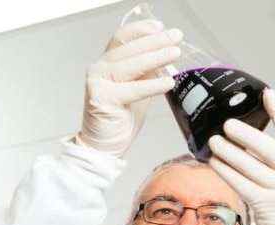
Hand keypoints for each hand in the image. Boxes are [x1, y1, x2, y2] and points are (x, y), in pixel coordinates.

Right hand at [75, 20, 181, 157]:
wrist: (104, 147)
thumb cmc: (120, 120)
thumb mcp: (138, 90)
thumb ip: (147, 74)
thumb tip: (165, 57)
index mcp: (107, 64)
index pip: (123, 38)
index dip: (142, 30)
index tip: (161, 28)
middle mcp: (99, 69)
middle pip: (129, 48)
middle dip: (156, 41)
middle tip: (176, 38)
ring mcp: (98, 83)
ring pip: (130, 65)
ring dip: (156, 57)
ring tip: (174, 53)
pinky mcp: (101, 99)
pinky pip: (132, 89)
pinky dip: (152, 85)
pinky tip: (168, 82)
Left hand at [208, 89, 274, 224]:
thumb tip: (245, 143)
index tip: (267, 94)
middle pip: (268, 148)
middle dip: (245, 135)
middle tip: (226, 124)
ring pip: (251, 166)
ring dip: (229, 153)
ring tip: (213, 142)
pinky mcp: (268, 206)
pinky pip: (242, 184)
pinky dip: (227, 172)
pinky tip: (215, 163)